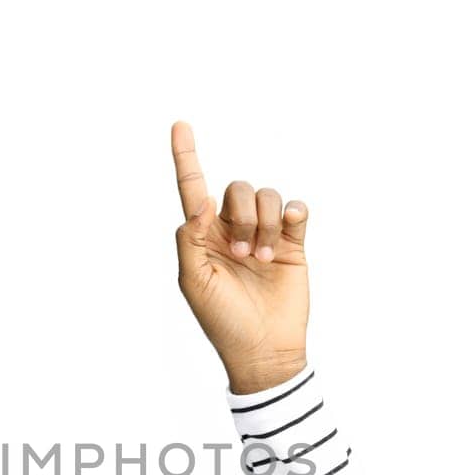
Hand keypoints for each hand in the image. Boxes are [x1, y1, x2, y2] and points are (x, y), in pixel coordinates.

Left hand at [170, 120, 309, 393]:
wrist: (263, 350)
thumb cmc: (222, 320)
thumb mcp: (194, 281)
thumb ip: (190, 237)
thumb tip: (199, 200)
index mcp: (203, 235)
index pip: (192, 187)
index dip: (186, 156)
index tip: (179, 124)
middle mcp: (233, 228)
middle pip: (238, 188)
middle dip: (242, 214)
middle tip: (243, 252)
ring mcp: (265, 234)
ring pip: (268, 196)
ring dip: (265, 223)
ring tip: (262, 258)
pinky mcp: (293, 243)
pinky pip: (295, 208)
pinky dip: (292, 211)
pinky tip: (289, 228)